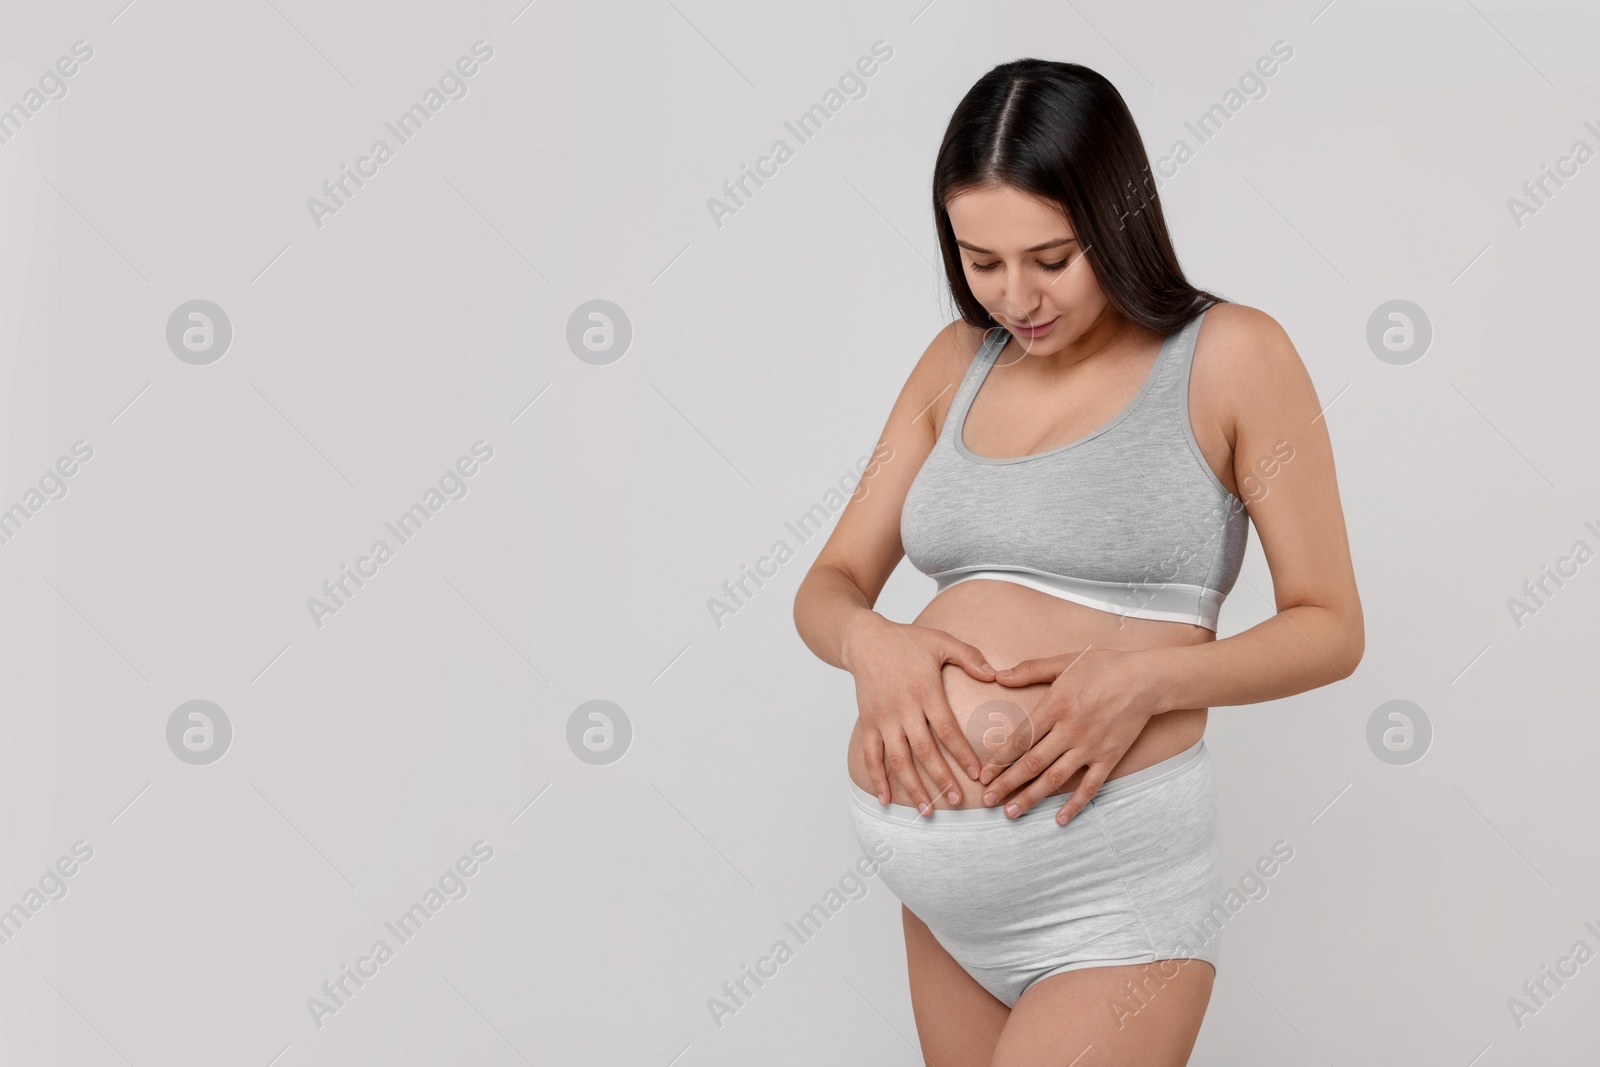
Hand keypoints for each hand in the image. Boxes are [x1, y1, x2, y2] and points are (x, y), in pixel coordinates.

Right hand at [843, 613, 996, 814]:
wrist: (864, 639)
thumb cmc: (907, 640)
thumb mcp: (941, 641)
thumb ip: (970, 657)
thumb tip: (996, 675)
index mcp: (926, 691)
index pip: (948, 729)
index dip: (963, 754)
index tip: (978, 774)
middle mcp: (904, 708)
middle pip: (925, 751)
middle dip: (942, 779)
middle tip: (957, 802)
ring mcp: (883, 718)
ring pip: (898, 759)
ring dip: (912, 786)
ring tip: (927, 810)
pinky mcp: (868, 722)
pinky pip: (871, 755)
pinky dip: (877, 778)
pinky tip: (886, 799)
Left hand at [979, 648, 1157, 824]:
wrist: (1146, 679)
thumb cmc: (1104, 666)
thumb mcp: (1065, 662)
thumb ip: (1030, 670)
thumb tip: (999, 675)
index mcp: (1055, 706)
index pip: (1020, 739)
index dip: (999, 759)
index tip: (983, 774)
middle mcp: (1069, 731)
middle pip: (1032, 763)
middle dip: (1006, 784)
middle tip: (987, 800)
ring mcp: (1090, 747)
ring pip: (1055, 778)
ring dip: (1031, 797)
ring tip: (1011, 813)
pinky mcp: (1109, 757)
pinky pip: (1090, 786)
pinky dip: (1075, 804)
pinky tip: (1060, 818)